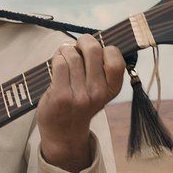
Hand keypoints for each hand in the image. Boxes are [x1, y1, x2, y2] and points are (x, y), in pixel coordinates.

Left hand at [36, 35, 124, 171]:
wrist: (64, 133)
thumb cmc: (80, 104)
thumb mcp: (98, 90)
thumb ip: (99, 68)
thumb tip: (90, 39)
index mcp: (112, 89)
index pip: (116, 57)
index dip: (105, 48)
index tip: (96, 51)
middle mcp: (98, 93)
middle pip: (93, 50)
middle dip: (83, 41)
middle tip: (77, 45)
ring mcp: (80, 96)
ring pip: (72, 55)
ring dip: (66, 50)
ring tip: (64, 55)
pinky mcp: (61, 96)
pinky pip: (59, 64)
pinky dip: (56, 58)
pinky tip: (57, 63)